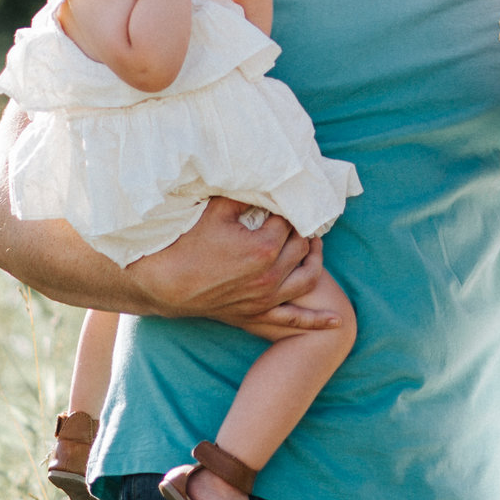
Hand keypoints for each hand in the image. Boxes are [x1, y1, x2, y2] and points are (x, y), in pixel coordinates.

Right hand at [124, 200, 336, 329]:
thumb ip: (246, 194)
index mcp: (263, 248)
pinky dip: (315, 320)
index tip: (285, 200)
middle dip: (302, 231)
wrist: (163, 282)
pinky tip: (336, 320)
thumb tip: (265, 179)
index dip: (288, 210)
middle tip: (297, 218)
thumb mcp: (217, 209)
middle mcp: (270, 276)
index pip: (290, 223)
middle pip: (301, 247)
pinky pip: (292, 319)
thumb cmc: (187, 242)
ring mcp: (265, 298)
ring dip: (315, 261)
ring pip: (306, 278)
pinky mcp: (256, 313)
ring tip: (313, 246)